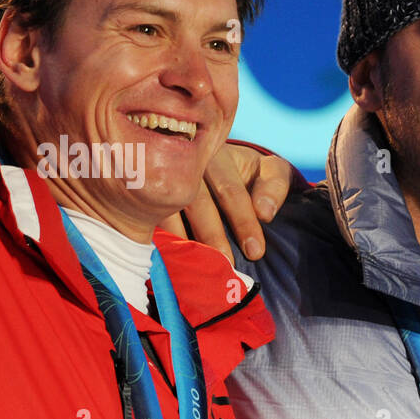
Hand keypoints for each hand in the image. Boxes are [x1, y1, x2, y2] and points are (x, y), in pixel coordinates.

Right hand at [158, 142, 296, 261]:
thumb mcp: (268, 170)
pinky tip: (167, 255)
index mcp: (219, 154)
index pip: (231, 191)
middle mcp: (185, 162)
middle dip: (212, 234)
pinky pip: (148, 213)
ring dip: (182, 237)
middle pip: (197, 200)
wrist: (214, 161)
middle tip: (226, 263)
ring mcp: (162, 175)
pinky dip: (158, 235)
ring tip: (196, 264)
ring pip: (169, 207)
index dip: (243, 221)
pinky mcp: (145, 192)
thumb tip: (264, 213)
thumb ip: (275, 187)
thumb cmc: (247, 171)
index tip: (255, 251)